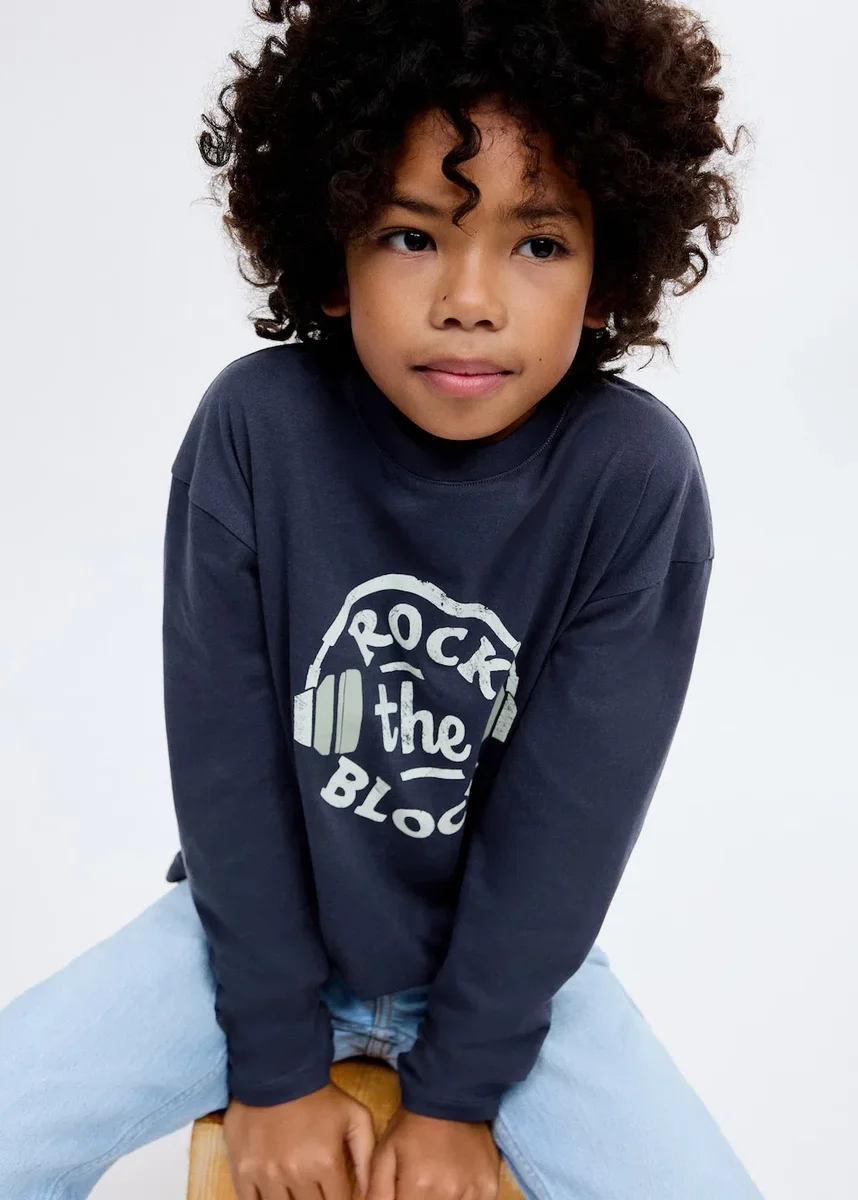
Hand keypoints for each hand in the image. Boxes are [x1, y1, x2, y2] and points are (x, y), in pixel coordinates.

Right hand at [223, 1082, 376, 1199]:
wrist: (277, 1071)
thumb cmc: (319, 1096)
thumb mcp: (355, 1117)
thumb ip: (366, 1157)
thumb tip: (368, 1193)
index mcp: (326, 1162)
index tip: (335, 1193)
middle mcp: (296, 1173)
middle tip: (316, 1188)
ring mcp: (266, 1174)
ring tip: (298, 1190)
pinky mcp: (243, 1171)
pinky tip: (273, 1194)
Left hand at [366, 1104, 500, 1199]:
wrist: (450, 1095)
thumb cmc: (413, 1125)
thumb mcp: (385, 1152)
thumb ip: (378, 1192)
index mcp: (420, 1186)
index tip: (404, 1194)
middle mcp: (448, 1193)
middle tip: (419, 1189)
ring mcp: (473, 1191)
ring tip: (434, 1185)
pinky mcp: (489, 1187)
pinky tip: (455, 1190)